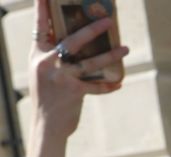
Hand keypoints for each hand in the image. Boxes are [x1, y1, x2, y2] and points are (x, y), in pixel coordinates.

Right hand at [27, 0, 125, 148]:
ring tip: (126, 48)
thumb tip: (75, 42)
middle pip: (72, 41)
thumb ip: (53, 56)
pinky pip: (97, 85)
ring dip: (110, 55)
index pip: (40, 27)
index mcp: (38, 54)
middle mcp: (48, 63)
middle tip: (108, 21)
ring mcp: (61, 77)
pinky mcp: (74, 92)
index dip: (42, 10)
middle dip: (91, 30)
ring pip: (90, 62)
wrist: (46, 124)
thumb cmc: (47, 95)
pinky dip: (109, 85)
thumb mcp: (43, 71)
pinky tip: (119, 82)